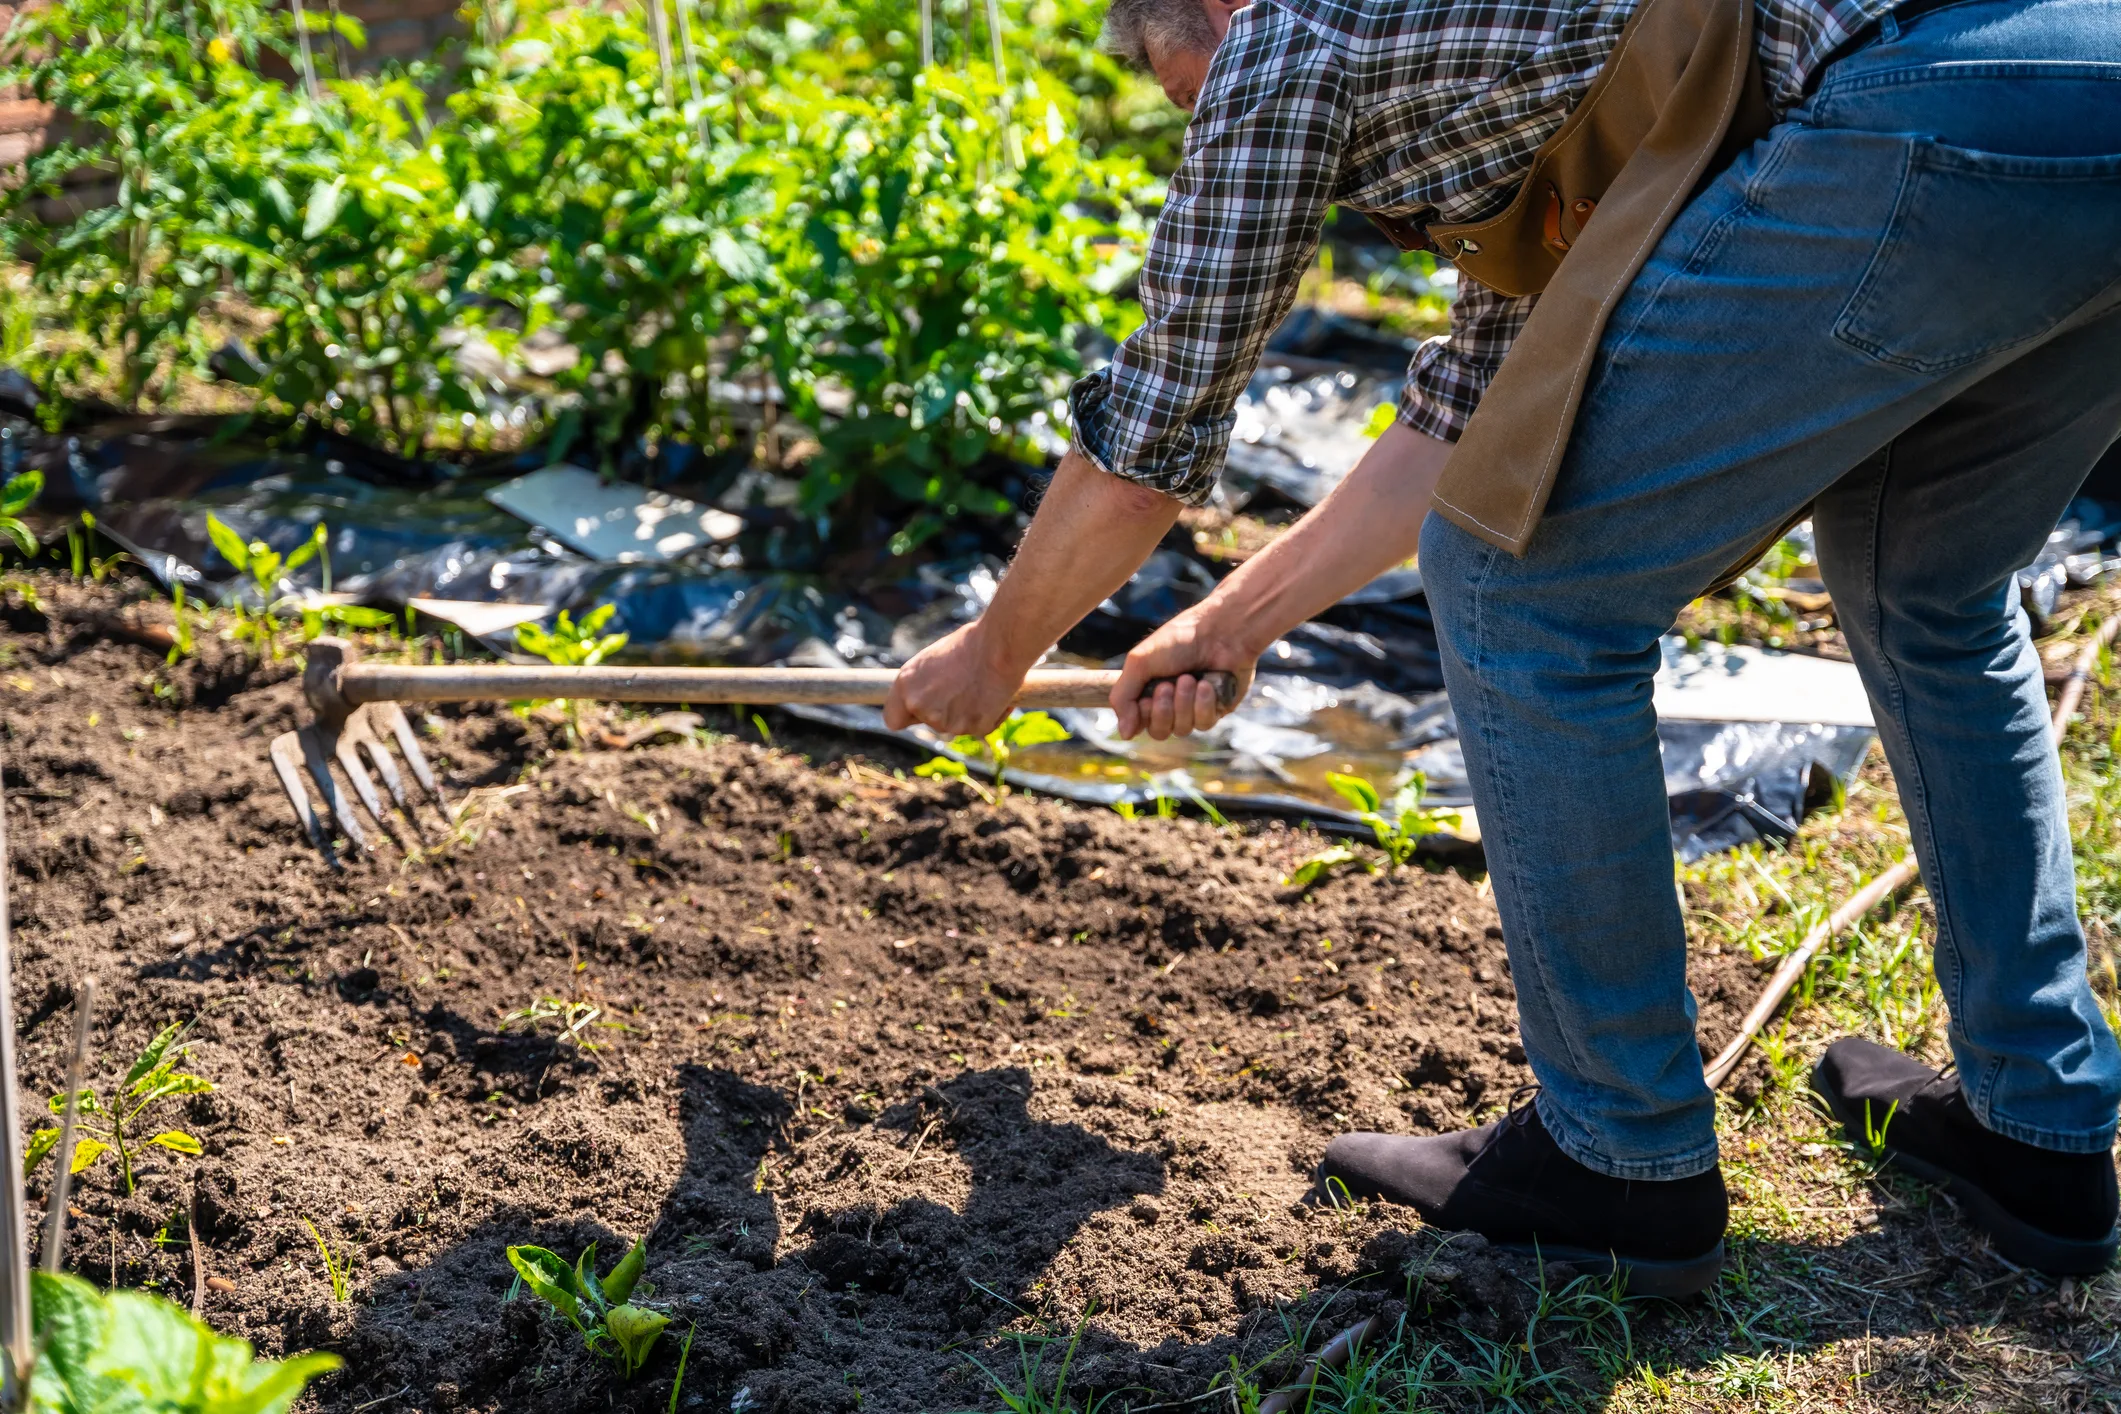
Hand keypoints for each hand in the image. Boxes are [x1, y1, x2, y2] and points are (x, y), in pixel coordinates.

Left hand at [885, 622, 1026, 737]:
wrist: (999, 645)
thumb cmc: (968, 644)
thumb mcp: (932, 661)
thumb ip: (922, 685)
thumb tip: (923, 697)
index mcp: (906, 688)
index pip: (892, 720)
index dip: (906, 715)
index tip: (916, 711)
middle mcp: (922, 708)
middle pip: (928, 721)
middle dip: (942, 710)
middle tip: (960, 685)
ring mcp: (948, 722)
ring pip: (954, 725)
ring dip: (965, 712)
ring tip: (979, 683)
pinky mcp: (974, 728)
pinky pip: (980, 725)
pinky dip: (988, 714)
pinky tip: (994, 691)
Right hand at [1112, 606, 1256, 739]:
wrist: (1220, 631)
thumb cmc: (1179, 640)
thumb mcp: (1139, 663)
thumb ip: (1122, 698)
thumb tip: (1124, 734)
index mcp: (1149, 691)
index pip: (1139, 723)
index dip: (1142, 716)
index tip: (1146, 699)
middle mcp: (1171, 703)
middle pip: (1159, 731)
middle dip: (1163, 709)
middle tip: (1168, 685)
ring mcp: (1194, 708)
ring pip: (1182, 729)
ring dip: (1184, 703)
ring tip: (1190, 678)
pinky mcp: (1216, 709)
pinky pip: (1204, 723)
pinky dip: (1203, 704)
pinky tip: (1207, 685)